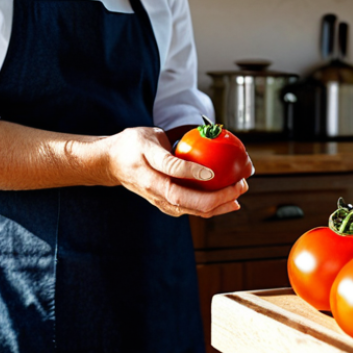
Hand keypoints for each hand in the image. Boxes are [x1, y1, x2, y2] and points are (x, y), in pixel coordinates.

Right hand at [105, 127, 248, 217]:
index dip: (203, 182)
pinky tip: (226, 199)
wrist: (111, 163)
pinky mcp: (168, 204)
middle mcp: (160, 197)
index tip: (221, 174)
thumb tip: (201, 160)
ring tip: (239, 192)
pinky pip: (193, 209)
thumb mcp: (149, 141)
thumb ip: (172, 156)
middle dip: (222, 198)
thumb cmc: (131, 147)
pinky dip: (212, 206)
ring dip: (221, 204)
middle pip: (194, 205)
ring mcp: (163, 203)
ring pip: (196, 211)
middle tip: (241, 184)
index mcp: (154, 181)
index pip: (181, 186)